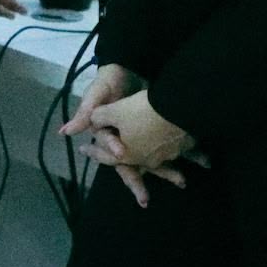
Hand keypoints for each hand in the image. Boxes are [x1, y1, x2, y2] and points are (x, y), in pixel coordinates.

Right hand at [59, 65, 192, 206]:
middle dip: (142, 178)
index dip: (115, 156)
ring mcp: (146, 137)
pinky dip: (189, 154)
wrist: (128, 68)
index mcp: (109, 137)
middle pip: (136, 164)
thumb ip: (84, 115)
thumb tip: (63, 132)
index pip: (112, 154)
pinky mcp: (162, 131)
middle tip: (145, 199)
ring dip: (168, 170)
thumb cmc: (108, 83)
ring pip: (157, 160)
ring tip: (182, 180)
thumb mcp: (96, 96)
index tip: (120, 152)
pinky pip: (176, 147)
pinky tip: (202, 160)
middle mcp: (128, 142)